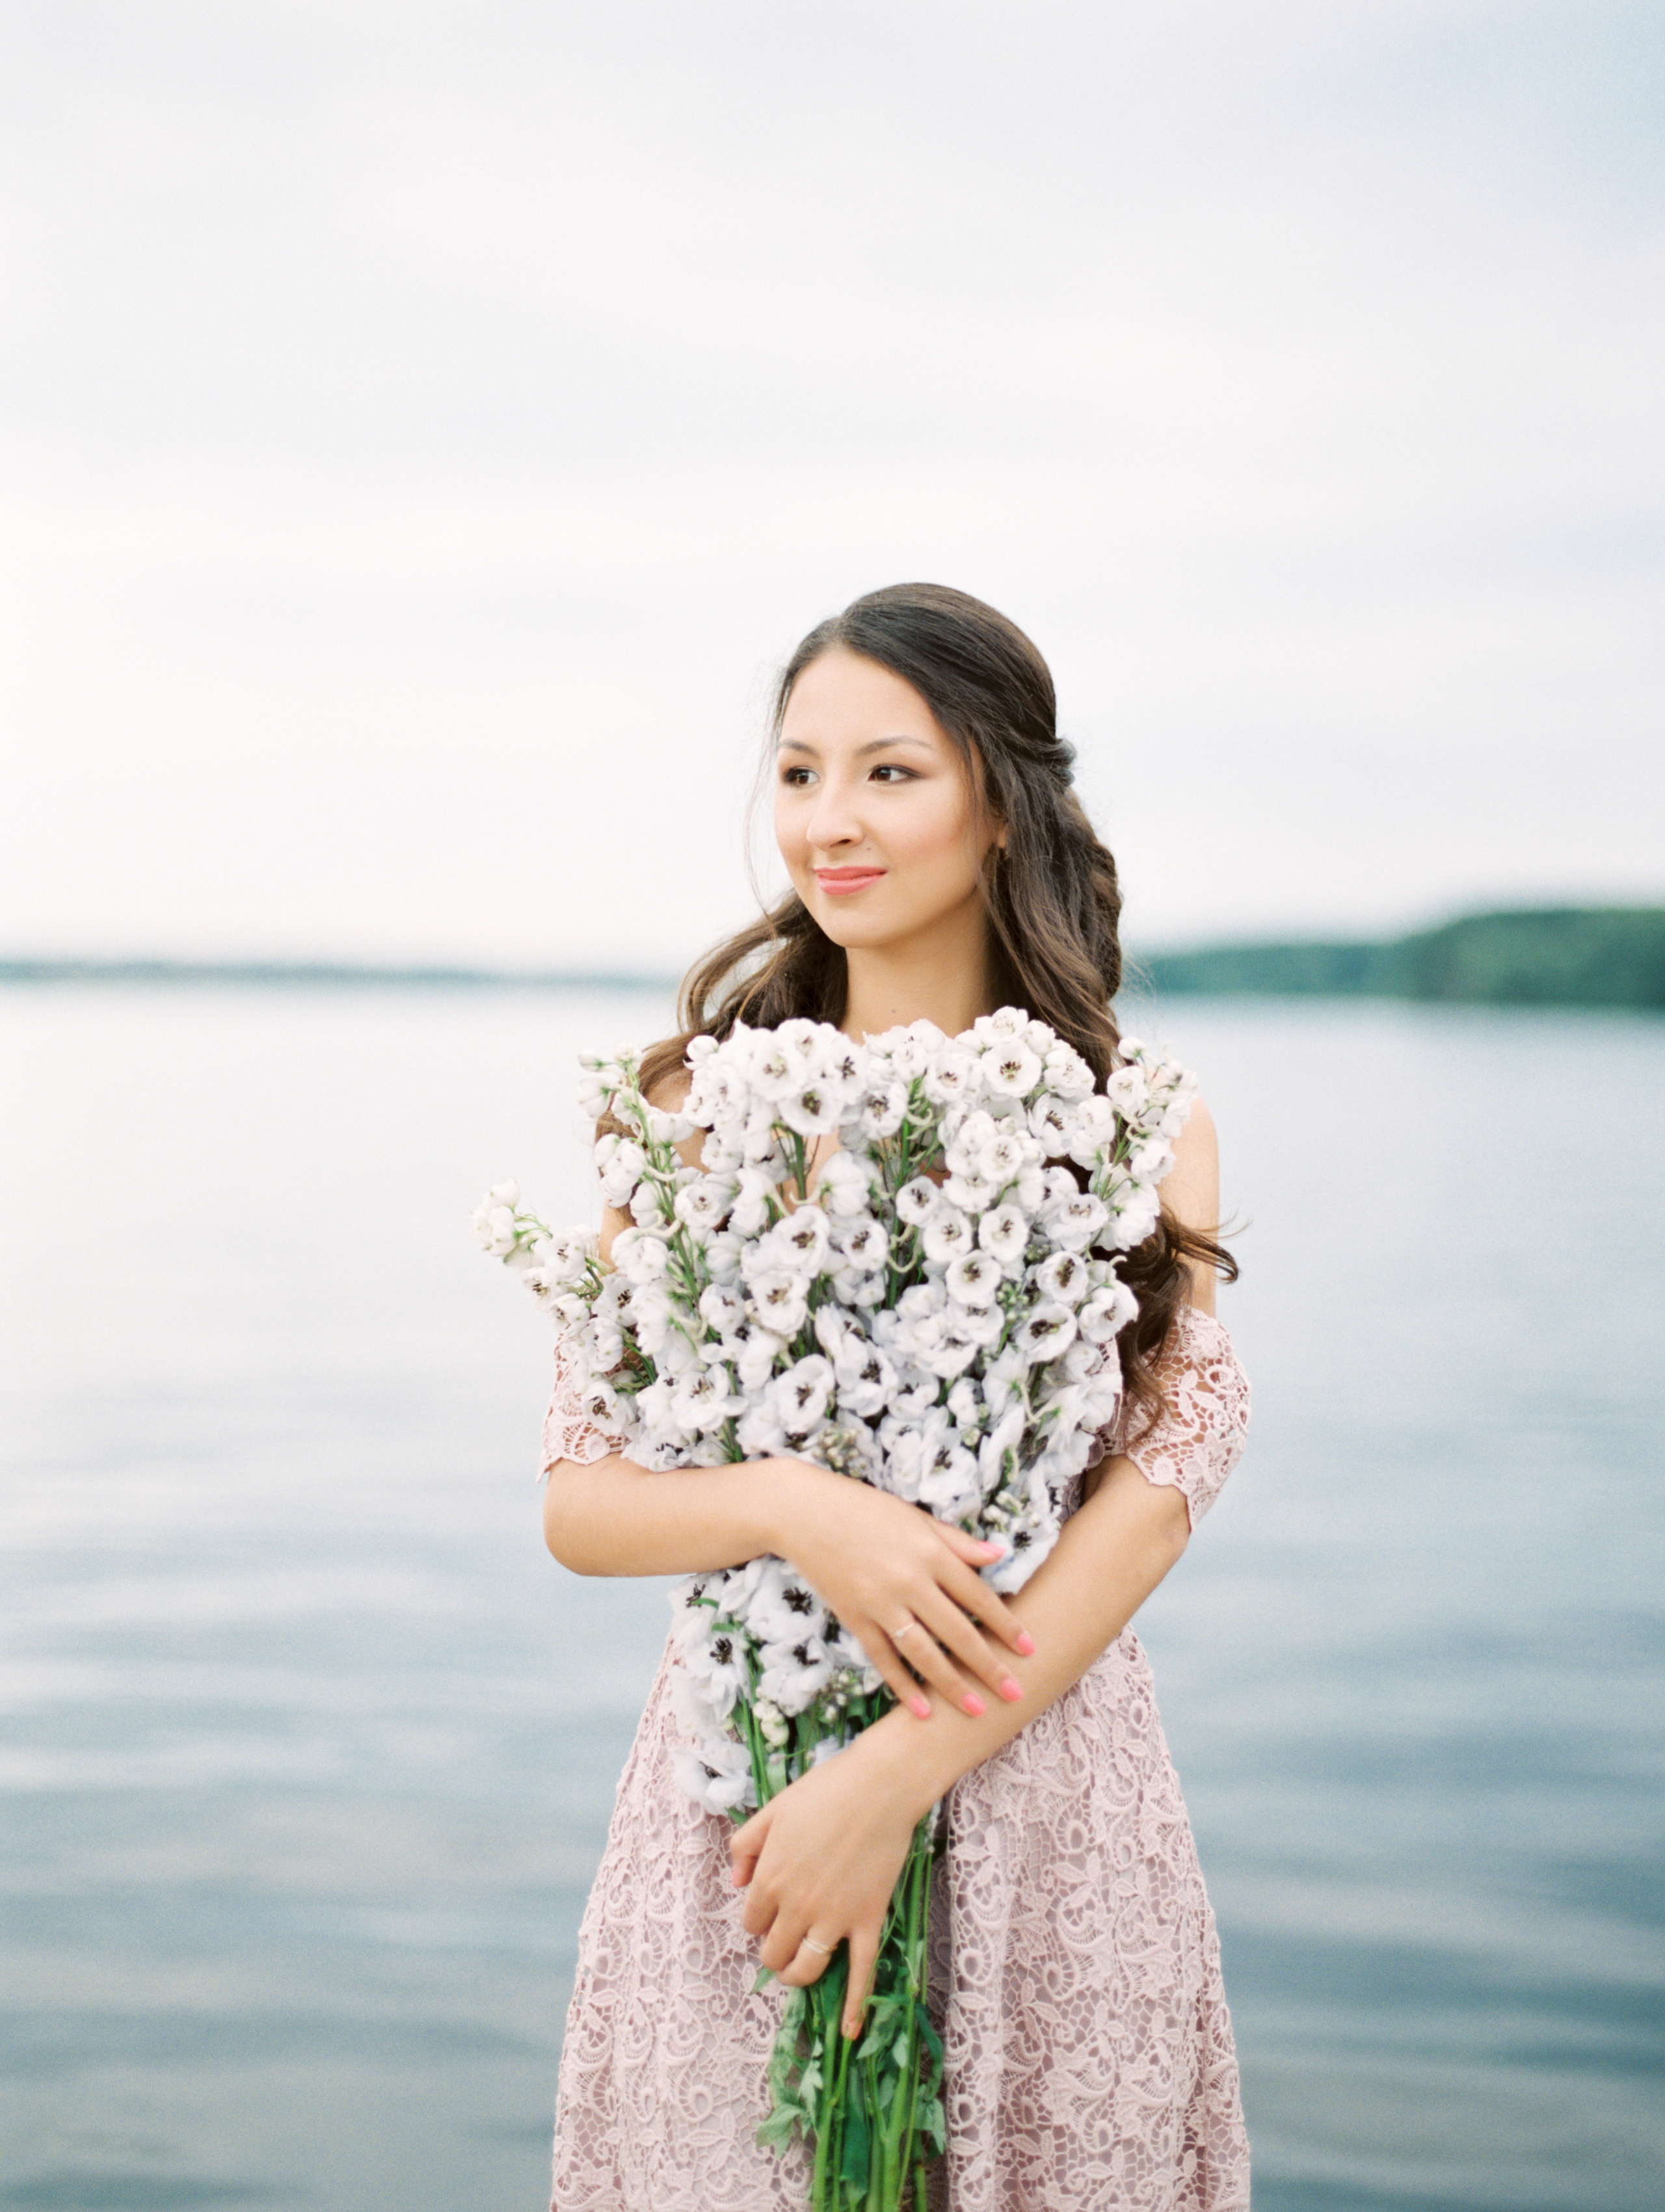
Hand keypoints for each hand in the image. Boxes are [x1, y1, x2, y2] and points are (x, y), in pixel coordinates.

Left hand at [730, 1732, 924, 2037]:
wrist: (879, 1787)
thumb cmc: (824, 1791)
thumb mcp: (772, 1809)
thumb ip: (745, 1845)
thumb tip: (736, 1882)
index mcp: (770, 1878)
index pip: (751, 1921)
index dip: (757, 1920)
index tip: (768, 1912)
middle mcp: (797, 1905)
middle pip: (773, 1951)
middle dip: (773, 1951)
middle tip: (782, 1937)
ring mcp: (833, 1918)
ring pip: (806, 1967)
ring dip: (797, 1975)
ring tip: (797, 1970)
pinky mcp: (866, 1921)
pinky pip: (859, 1972)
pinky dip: (853, 2006)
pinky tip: (848, 2031)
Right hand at [765, 1458, 1034, 1717]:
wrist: (804, 1513)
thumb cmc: (865, 1509)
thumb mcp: (916, 1518)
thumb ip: (957, 1542)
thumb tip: (999, 1556)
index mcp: (929, 1553)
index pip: (978, 1596)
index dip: (1006, 1625)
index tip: (1029, 1648)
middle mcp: (909, 1581)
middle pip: (957, 1632)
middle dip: (989, 1666)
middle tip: (1015, 1693)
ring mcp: (880, 1604)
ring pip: (924, 1653)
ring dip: (952, 1685)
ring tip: (977, 1710)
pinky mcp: (854, 1618)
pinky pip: (884, 1659)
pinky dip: (903, 1686)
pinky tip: (923, 1710)